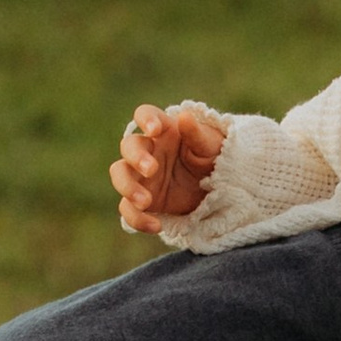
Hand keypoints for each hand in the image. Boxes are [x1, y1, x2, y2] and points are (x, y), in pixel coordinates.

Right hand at [112, 102, 227, 233]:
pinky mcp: (143, 202)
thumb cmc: (214, 157)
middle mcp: (148, 151)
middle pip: (128, 146)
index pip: (145, 114)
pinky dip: (138, 219)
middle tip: (152, 170)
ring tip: (146, 202)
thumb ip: (197, 134)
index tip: (154, 130)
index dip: (145, 119)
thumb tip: (184, 117)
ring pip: (120, 176)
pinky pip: (129, 210)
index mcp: (163, 130)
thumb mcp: (212, 145)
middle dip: (136, 158)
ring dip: (128, 188)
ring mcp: (142, 177)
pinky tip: (156, 226)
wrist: (219, 191)